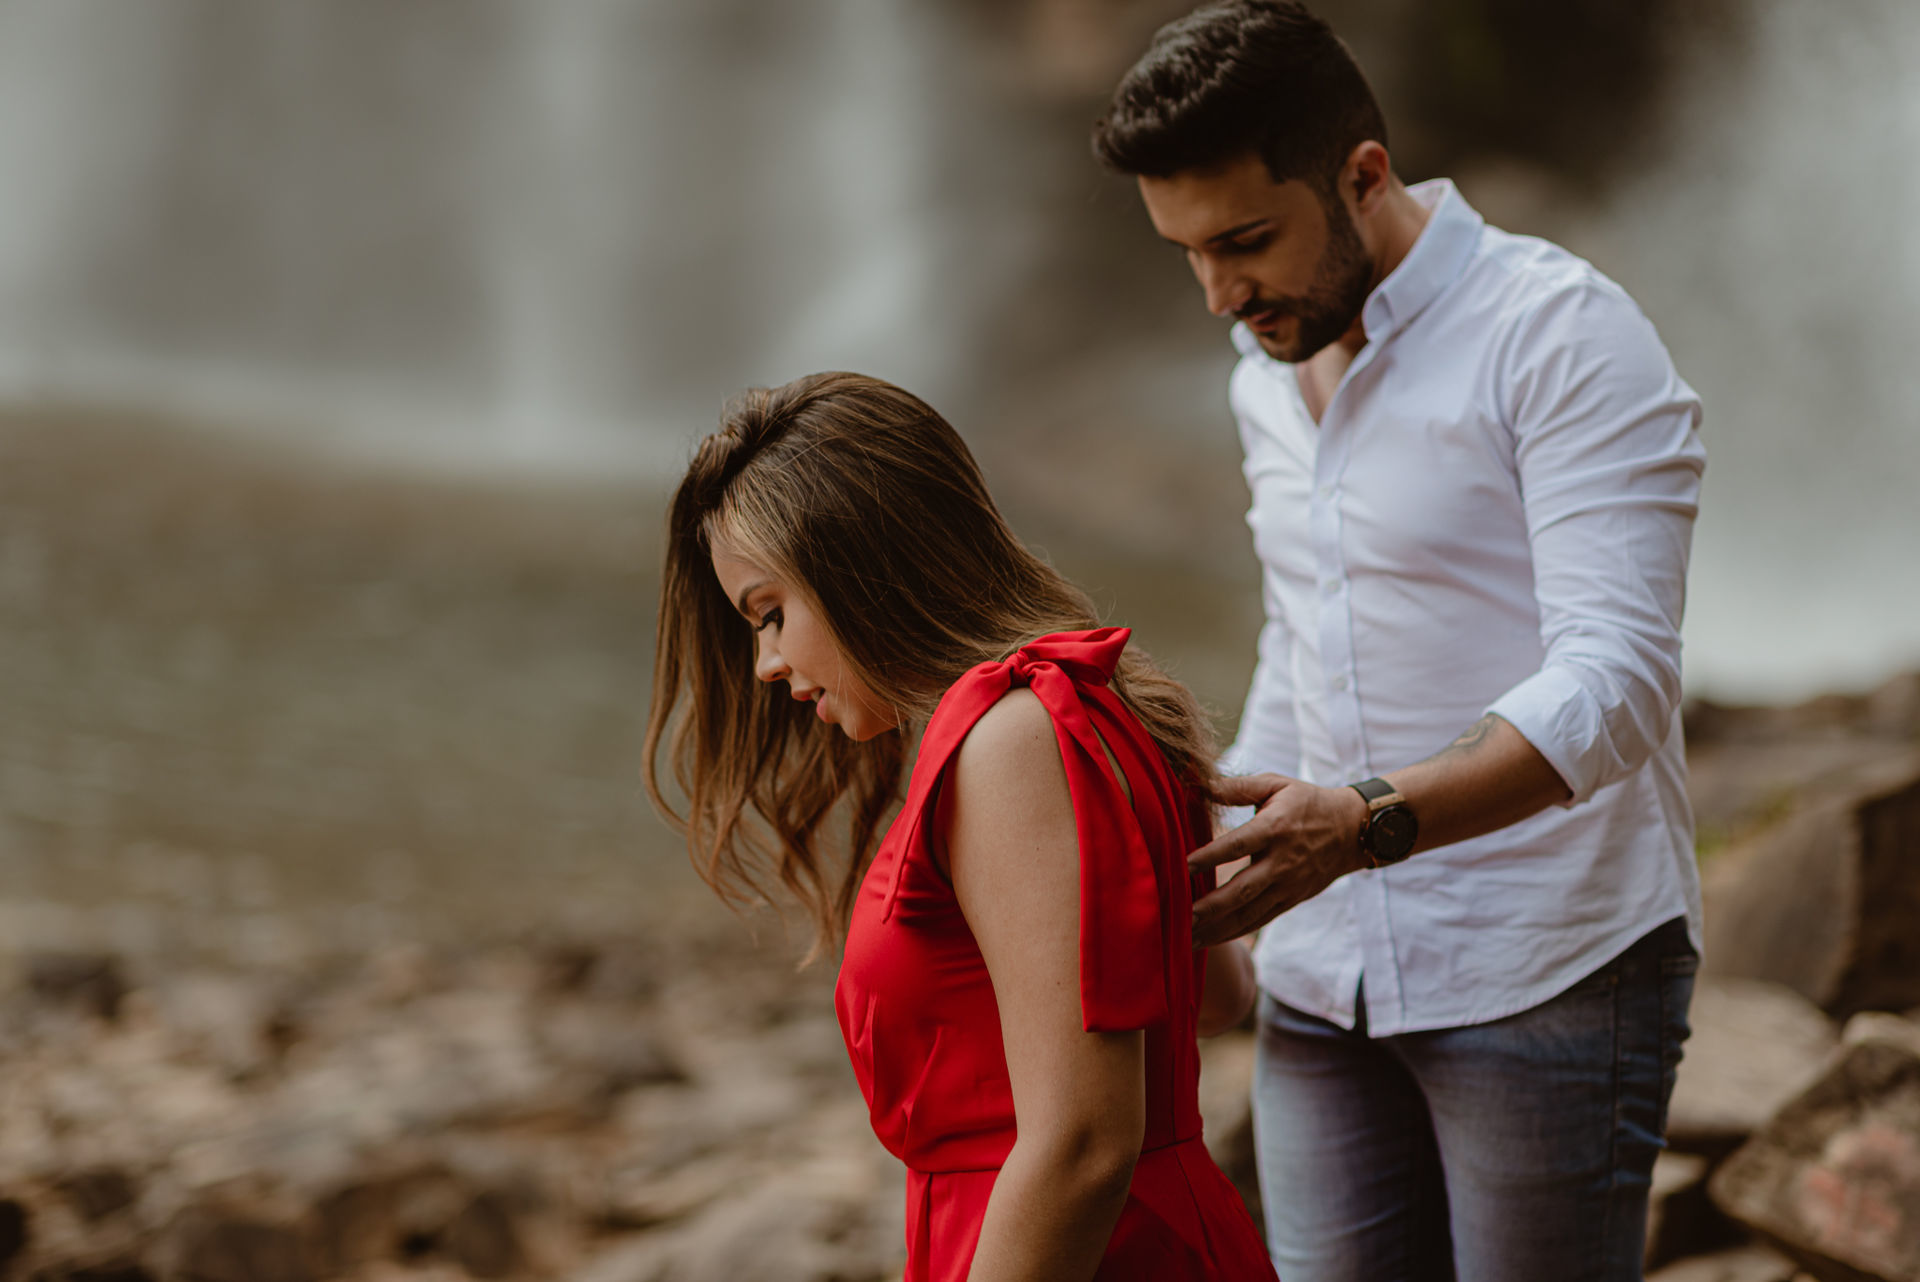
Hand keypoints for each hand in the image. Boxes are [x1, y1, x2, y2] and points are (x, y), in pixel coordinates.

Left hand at [1188, 774, 1369, 946]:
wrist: (1352, 831)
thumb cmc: (1306, 802)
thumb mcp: (1276, 785)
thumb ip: (1238, 787)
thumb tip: (1200, 783)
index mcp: (1276, 828)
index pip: (1239, 844)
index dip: (1211, 856)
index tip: (1183, 865)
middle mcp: (1282, 862)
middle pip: (1243, 889)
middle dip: (1211, 906)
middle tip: (1180, 915)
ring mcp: (1287, 886)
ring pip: (1248, 913)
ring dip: (1216, 928)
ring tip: (1185, 938)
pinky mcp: (1290, 900)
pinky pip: (1258, 921)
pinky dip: (1233, 932)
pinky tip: (1208, 940)